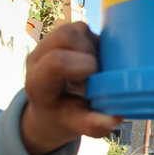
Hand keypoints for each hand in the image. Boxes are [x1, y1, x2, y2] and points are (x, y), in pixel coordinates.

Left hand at [20, 22, 122, 154]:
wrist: (52, 107)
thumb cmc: (64, 117)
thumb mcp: (75, 126)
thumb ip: (91, 124)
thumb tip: (115, 118)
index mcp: (38, 82)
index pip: (57, 62)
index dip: (84, 66)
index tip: (97, 80)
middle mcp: (38, 56)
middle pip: (66, 37)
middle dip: (90, 52)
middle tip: (99, 73)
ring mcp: (48, 42)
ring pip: (74, 29)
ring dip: (93, 46)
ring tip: (98, 67)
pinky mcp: (62, 35)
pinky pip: (81, 28)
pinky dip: (94, 42)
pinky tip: (97, 60)